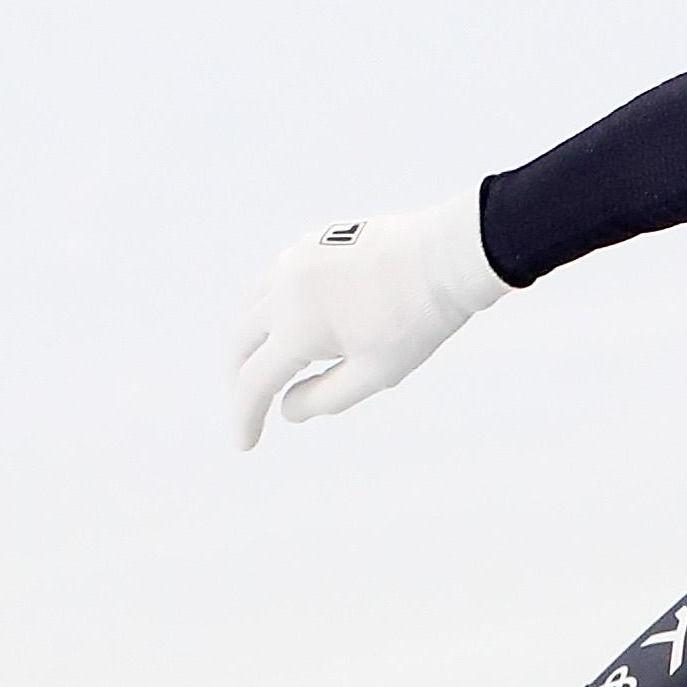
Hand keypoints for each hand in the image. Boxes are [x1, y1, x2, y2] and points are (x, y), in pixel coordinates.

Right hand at [229, 193, 506, 447]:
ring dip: (252, 340)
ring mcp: (294, 258)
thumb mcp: (375, 373)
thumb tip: (286, 409)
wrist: (447, 256)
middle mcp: (285, 289)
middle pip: (240, 341)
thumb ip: (325, 397)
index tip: (244, 444)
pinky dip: (272, 308)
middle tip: (252, 404)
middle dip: (240, 377)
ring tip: (270, 365)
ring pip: (251, 306)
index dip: (245, 417)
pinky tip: (295, 323)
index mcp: (298, 326)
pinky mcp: (310, 241)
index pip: (255, 381)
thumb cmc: (418, 319)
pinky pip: (274, 280)